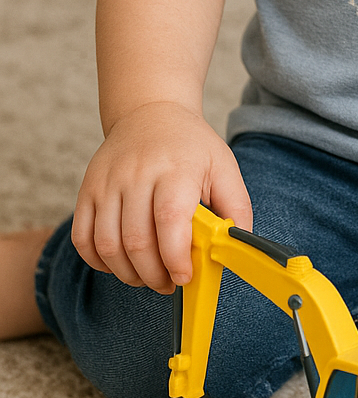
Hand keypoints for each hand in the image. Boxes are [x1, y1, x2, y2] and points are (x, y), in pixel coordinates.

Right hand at [71, 102, 251, 294]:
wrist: (150, 112)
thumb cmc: (191, 147)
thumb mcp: (224, 168)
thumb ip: (236, 208)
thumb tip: (236, 248)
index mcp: (176, 169)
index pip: (169, 221)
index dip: (175, 259)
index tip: (185, 277)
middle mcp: (137, 174)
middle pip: (136, 241)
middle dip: (154, 276)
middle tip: (169, 284)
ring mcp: (107, 182)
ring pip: (107, 245)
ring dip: (127, 274)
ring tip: (148, 277)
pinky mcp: (87, 189)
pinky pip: (82, 237)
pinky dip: (98, 261)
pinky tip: (120, 263)